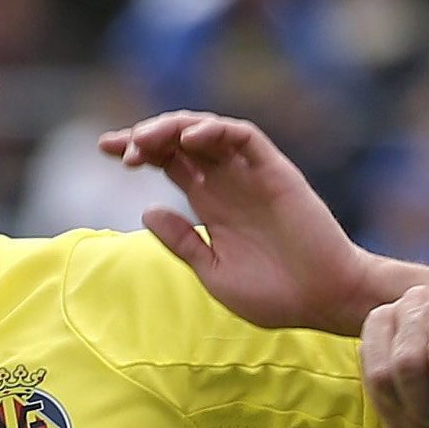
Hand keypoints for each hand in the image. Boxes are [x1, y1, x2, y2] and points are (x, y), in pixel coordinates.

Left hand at [103, 108, 377, 335]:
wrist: (324, 299)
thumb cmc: (275, 296)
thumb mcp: (214, 273)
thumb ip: (183, 243)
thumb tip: (146, 210)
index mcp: (211, 205)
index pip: (168, 162)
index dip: (137, 149)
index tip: (105, 149)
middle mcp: (227, 182)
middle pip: (180, 140)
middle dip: (146, 135)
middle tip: (121, 149)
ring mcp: (250, 174)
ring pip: (206, 130)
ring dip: (173, 128)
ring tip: (146, 141)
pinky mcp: (274, 170)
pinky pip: (242, 136)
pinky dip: (215, 130)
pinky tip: (190, 139)